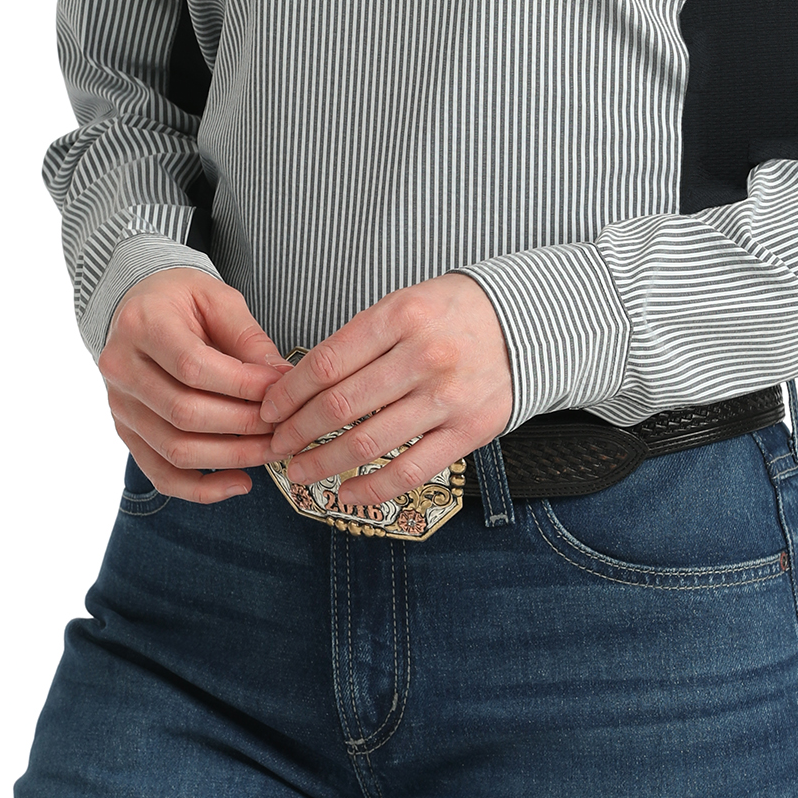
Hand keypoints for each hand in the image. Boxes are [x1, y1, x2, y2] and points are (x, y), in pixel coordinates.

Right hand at [99, 269, 293, 502]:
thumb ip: (249, 339)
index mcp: (142, 325)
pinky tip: (241, 483)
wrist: (139, 303)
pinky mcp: (127, 432)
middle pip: (184, 413)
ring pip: (174, 449)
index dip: (243, 386)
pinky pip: (160, 473)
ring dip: (231, 457)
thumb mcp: (219, 299)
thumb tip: (284, 380)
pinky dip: (201, 489)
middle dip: (244, 425)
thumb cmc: (182, 297)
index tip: (282, 391)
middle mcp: (121, 369)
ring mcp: (119, 406)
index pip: (193, 367)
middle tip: (286, 426)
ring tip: (272, 451)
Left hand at [259, 273, 512, 504]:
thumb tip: (301, 384)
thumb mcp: (406, 303)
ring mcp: (448, 397)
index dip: (287, 393)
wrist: (530, 323)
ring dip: (322, 464)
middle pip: (339, 406)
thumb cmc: (455, 313)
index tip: (267, 409)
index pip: (326, 364)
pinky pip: (410, 471)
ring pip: (368, 443)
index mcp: (401, 317)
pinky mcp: (469, 431)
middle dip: (295, 432)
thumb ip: (360, 339)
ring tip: (298, 472)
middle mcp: (424, 356)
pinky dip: (371, 489)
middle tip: (274, 445)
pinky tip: (345, 494)